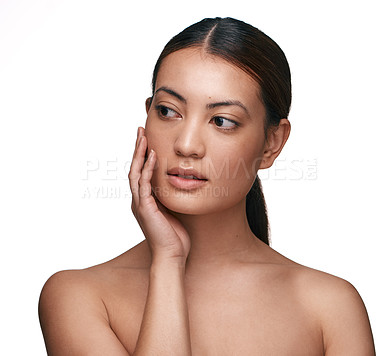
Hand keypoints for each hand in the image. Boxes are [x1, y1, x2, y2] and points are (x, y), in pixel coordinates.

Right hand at [128, 127, 190, 264]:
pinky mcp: (145, 209)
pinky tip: (153, 155)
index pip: (141, 172)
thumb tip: (178, 184)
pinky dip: (148, 169)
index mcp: (145, 200)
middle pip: (134, 168)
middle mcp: (139, 200)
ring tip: (143, 137)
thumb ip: (170, 197)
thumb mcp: (172, 211)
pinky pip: (144, 184)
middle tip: (140, 131)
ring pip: (135, 173)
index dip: (142, 155)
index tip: (146, 139)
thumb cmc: (175, 236)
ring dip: (139, 154)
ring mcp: (140, 204)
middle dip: (137, 149)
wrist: (171, 256)